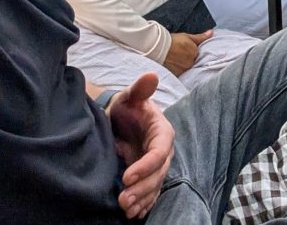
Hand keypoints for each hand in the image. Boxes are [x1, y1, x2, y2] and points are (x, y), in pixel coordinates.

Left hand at [108, 73, 175, 219]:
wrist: (123, 120)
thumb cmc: (128, 107)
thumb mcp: (132, 96)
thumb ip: (140, 89)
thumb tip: (150, 75)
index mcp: (162, 133)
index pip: (159, 152)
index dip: (146, 165)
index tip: (127, 176)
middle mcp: (163, 152)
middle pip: (157, 174)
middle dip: (142, 188)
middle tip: (123, 199)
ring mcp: (156, 166)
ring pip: (153, 186)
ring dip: (141, 199)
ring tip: (125, 209)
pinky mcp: (148, 176)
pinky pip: (150, 193)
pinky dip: (143, 204)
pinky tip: (133, 214)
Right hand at [162, 30, 212, 76]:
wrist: (157, 47)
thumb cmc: (171, 40)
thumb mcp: (187, 36)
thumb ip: (201, 37)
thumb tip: (211, 33)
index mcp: (195, 52)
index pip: (195, 54)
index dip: (189, 52)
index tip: (182, 50)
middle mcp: (191, 62)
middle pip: (191, 62)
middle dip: (186, 59)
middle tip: (177, 54)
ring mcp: (183, 69)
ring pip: (185, 68)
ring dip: (181, 65)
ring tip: (173, 60)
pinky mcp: (176, 75)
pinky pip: (179, 73)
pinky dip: (176, 70)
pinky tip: (171, 65)